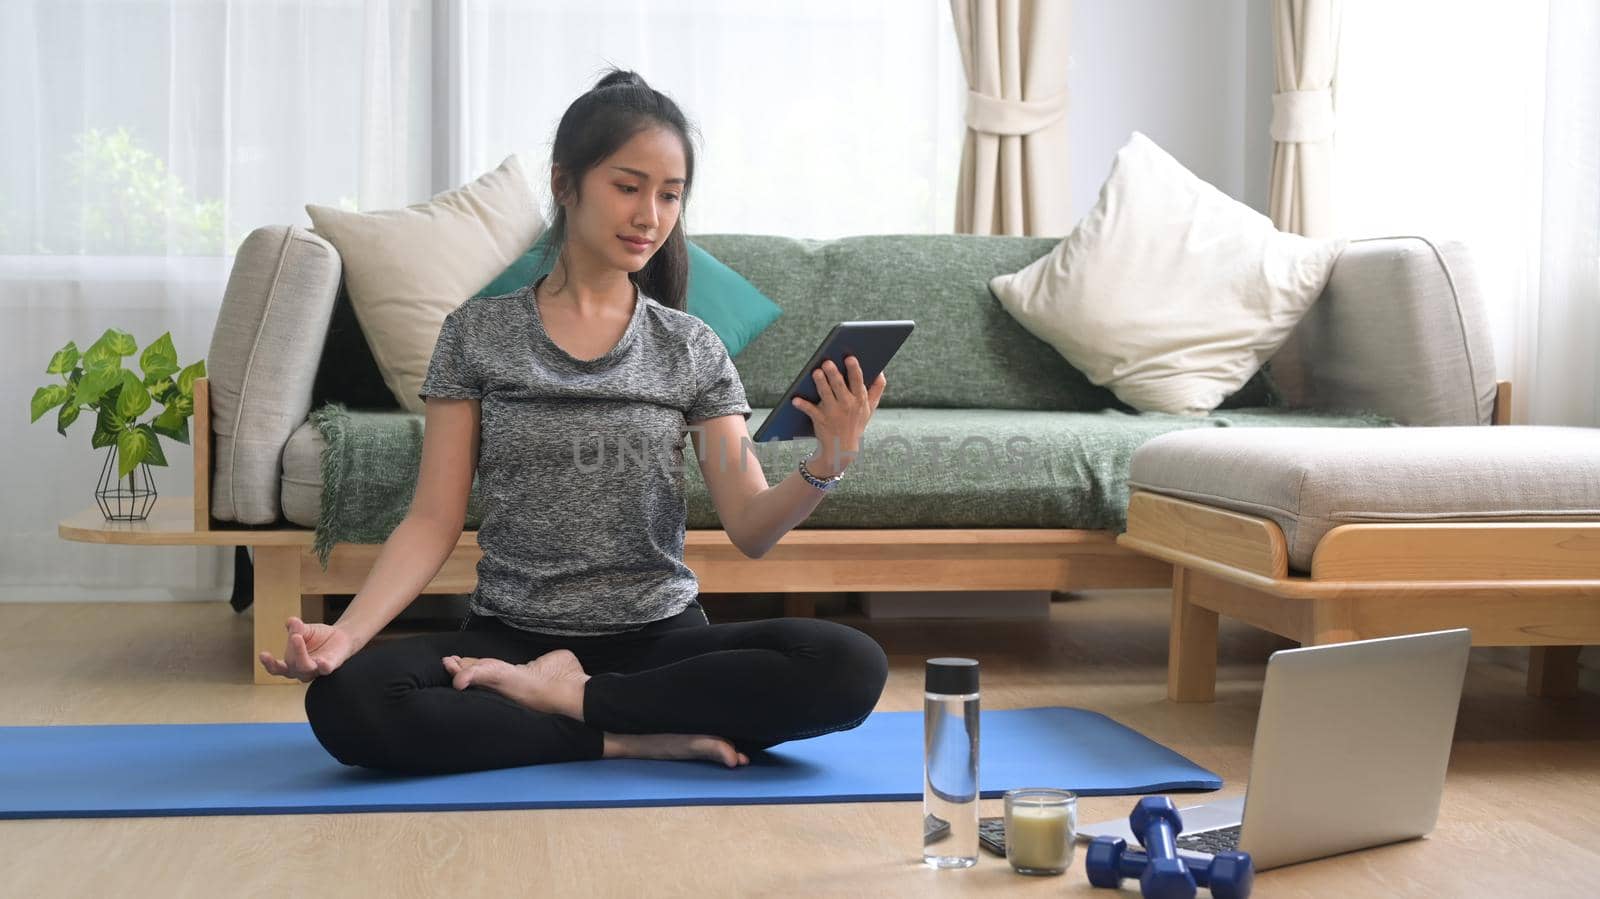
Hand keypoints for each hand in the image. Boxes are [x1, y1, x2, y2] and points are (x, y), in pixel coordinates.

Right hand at [259, 617, 356, 682]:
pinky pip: (326, 669)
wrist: (341, 636)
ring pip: (305, 668)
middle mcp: (301, 670)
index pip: (277, 669)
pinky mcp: (330, 666)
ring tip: (297, 638)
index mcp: (291, 663)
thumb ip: (295, 628)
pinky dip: (323, 666)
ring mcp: (316, 670)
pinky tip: (321, 662)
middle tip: (292, 635)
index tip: (263, 654)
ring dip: (300, 653)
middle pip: (291, 665)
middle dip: (290, 649)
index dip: (269, 663)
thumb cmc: (318, 637)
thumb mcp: (303, 630)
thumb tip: (291, 621)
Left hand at [790, 355, 886, 476]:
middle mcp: (847, 405)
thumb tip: (881, 371)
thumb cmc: (856, 423)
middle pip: (840, 386)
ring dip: (820, 384)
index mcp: (859, 399)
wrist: (842, 448)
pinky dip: (802, 405)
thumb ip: (877, 389)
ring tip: (815, 372)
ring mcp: (833, 413)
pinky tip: (795, 399)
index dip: (854, 369)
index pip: (858, 381)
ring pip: (826, 395)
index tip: (850, 357)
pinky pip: (810, 411)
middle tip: (827, 362)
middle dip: (834, 374)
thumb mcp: (870, 408)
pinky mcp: (820, 420)